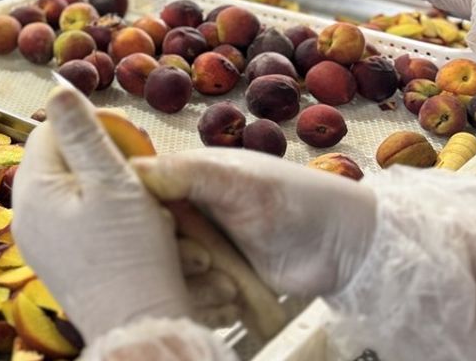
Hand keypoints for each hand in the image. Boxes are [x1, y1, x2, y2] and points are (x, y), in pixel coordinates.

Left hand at [12, 87, 189, 342]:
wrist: (140, 328)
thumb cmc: (129, 257)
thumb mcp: (112, 181)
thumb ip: (84, 131)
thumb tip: (57, 86)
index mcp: (31, 190)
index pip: (51, 131)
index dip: (92, 126)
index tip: (130, 139)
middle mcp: (26, 216)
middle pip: (65, 162)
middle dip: (106, 161)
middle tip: (142, 174)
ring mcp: (42, 242)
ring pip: (78, 192)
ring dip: (114, 191)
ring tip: (146, 209)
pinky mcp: (61, 262)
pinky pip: (83, 222)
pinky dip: (111, 219)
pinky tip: (138, 232)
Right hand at [133, 148, 376, 298]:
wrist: (344, 247)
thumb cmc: (299, 201)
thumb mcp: (240, 181)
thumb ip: (186, 173)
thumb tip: (132, 171)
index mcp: (184, 178)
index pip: (136, 195)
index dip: (139, 217)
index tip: (162, 229)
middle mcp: (186, 212)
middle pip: (145, 242)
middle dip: (171, 258)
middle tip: (202, 260)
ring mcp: (199, 248)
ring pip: (165, 275)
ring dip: (193, 286)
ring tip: (226, 283)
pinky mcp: (213, 279)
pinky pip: (189, 297)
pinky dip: (207, 304)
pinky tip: (232, 298)